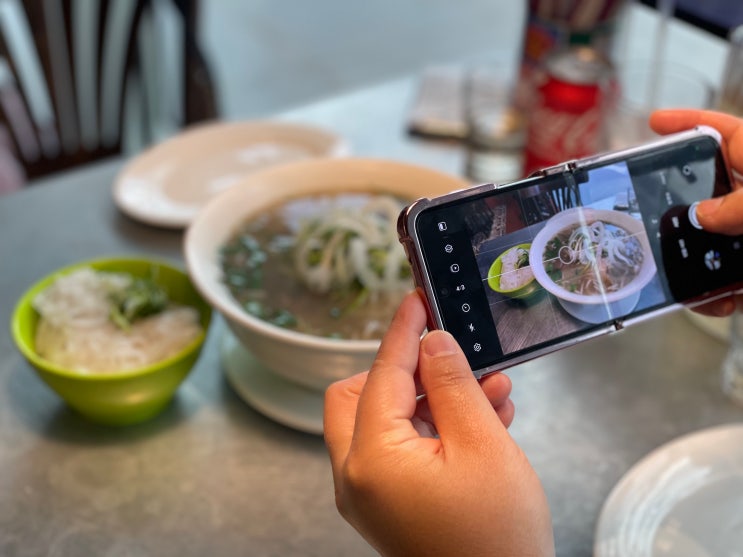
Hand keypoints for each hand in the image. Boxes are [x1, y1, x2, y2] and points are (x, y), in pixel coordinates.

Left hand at [324, 291, 553, 556]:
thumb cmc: (497, 539)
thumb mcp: (483, 446)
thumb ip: (452, 384)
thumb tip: (433, 342)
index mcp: (371, 460)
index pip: (381, 373)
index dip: (403, 331)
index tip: (416, 300)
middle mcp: (357, 477)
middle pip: (360, 395)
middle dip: (405, 372)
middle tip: (448, 358)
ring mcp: (370, 494)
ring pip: (385, 421)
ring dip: (433, 399)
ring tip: (489, 388)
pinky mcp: (389, 505)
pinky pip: (400, 449)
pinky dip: (434, 428)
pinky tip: (482, 416)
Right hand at [650, 109, 742, 314]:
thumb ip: (740, 204)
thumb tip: (702, 216)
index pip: (723, 132)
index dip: (686, 123)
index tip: (654, 121)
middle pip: (709, 191)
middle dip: (678, 205)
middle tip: (647, 211)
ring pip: (714, 243)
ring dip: (693, 261)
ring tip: (672, 272)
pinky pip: (732, 283)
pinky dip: (720, 297)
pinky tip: (711, 302)